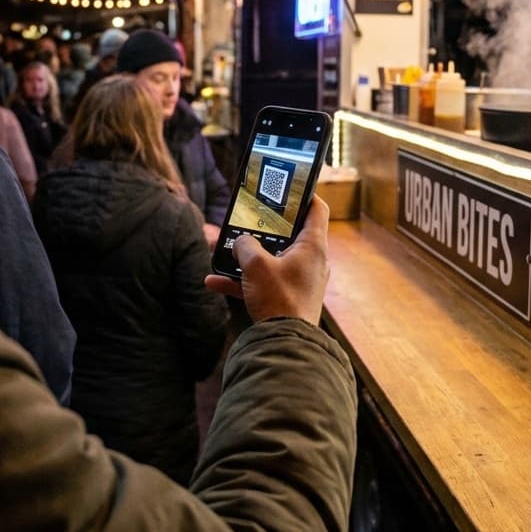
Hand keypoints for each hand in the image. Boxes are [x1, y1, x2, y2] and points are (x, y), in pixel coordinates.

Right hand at [205, 196, 329, 325]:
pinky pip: (263, 282)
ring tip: (225, 251)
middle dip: (265, 227)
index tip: (288, 186)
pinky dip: (242, 281)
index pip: (316, 208)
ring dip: (247, 256)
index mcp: (313, 246)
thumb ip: (245, 245)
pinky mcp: (287, 298)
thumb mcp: (256, 265)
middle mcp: (311, 261)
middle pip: (290, 233)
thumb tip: (241, 242)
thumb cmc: (279, 300)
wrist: (283, 345)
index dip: (304, 193)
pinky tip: (214, 282)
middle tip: (248, 217)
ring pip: (272, 259)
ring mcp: (300, 280)